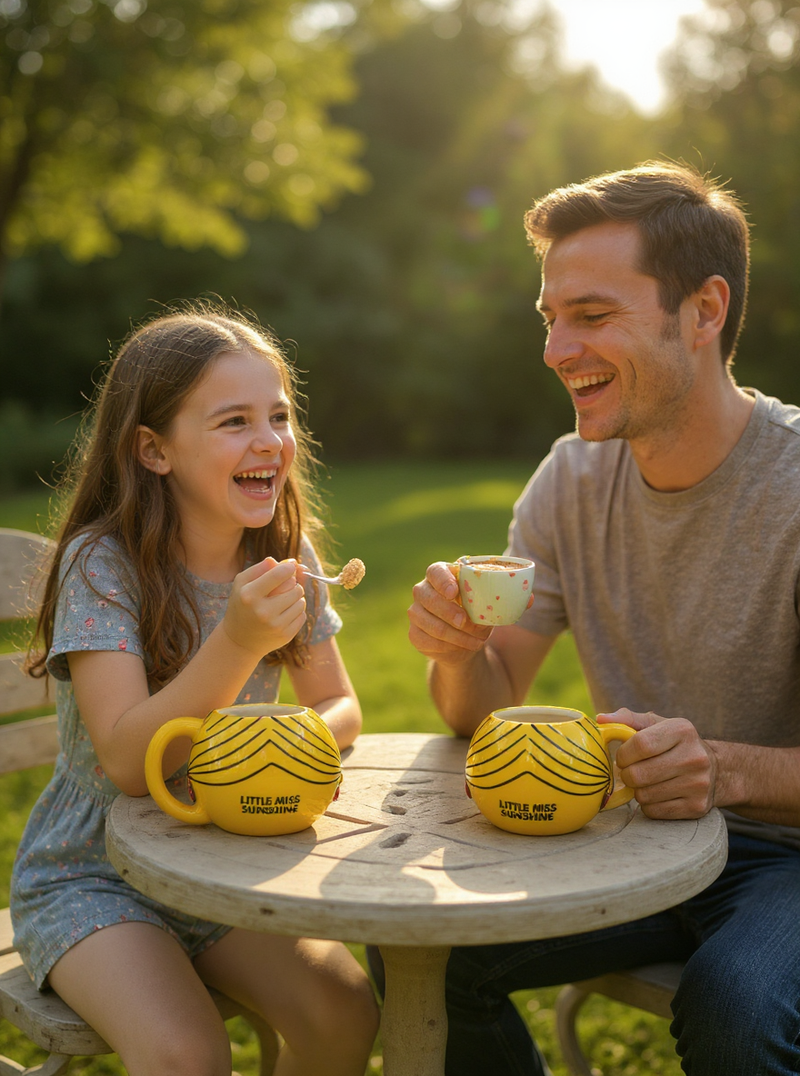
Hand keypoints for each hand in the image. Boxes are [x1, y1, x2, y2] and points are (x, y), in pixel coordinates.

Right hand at [224, 557, 305, 657]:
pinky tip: (283, 614)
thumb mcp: (242, 584)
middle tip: (283, 588)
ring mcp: (275, 626)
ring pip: (301, 602)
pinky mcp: (285, 636)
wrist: (239, 641)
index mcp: (249, 595)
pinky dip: (296, 612)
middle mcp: (263, 612)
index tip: (290, 567)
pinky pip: (302, 616)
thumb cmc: (242, 605)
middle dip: (293, 585)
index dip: (289, 568)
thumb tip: (290, 562)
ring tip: (282, 602)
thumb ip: (261, 568)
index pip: (279, 574)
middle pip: (295, 588)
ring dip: (296, 599)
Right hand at [408, 562, 492, 664]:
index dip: (442, 581)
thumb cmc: (476, 614)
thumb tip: (493, 606)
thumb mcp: (485, 606)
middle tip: (464, 621)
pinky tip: (463, 647)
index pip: (435, 572)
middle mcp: (423, 591)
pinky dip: (447, 646)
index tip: (453, 592)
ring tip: (476, 641)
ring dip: (453, 634)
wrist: (464, 641)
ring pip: (427, 622)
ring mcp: (415, 612)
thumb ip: (486, 602)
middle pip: (427, 597)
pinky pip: (426, 640)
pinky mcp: (414, 633)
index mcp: (441, 576)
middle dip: (447, 611)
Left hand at [598, 708, 717, 819]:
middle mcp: (695, 757)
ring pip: (644, 795)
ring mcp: (698, 784)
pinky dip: (648, 805)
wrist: (715, 769)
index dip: (623, 754)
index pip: (640, 744)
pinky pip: (654, 812)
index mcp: (682, 730)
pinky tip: (657, 794)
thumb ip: (628, 719)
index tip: (622, 757)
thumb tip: (601, 719)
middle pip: (639, 774)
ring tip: (646, 782)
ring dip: (637, 790)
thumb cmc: (674, 744)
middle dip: (627, 775)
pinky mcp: (696, 807)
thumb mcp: (656, 725)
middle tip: (631, 771)